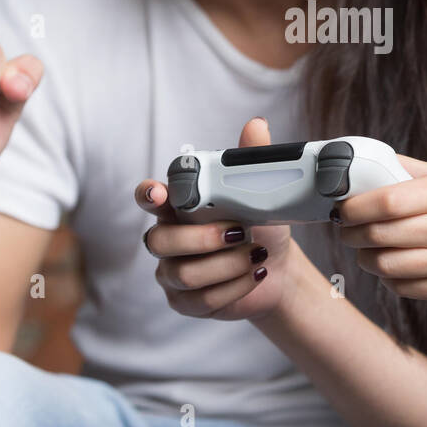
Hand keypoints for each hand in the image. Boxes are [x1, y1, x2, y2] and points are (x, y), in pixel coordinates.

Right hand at [134, 117, 295, 320]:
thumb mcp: (262, 192)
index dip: (148, 195)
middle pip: (160, 241)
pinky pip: (200, 300)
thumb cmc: (261, 224)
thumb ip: (251, 161)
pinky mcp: (185, 301)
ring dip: (228, 264)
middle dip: (202, 238)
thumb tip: (256, 125)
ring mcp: (172, 271)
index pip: (149, 196)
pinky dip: (234, 287)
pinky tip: (255, 275)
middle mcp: (168, 238)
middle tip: (240, 232)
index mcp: (179, 206)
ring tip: (257, 255)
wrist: (277, 265)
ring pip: (184, 273)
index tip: (159, 193)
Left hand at [334, 156, 426, 304]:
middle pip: (379, 235)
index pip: (386, 201)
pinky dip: (389, 278)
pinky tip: (392, 266)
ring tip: (364, 249)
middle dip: (351, 233)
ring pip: (386, 266)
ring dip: (365, 258)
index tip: (343, 207)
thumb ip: (418, 172)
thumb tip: (374, 162)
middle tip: (347, 229)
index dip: (354, 206)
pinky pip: (405, 288)